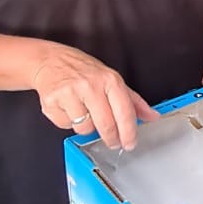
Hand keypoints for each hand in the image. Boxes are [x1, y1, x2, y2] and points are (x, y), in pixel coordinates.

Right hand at [31, 43, 156, 149]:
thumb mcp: (111, 79)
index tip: (130, 143)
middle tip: (113, 141)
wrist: (49, 60)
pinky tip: (68, 108)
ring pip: (85, 128)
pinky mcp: (52, 101)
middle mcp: (90, 85)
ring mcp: (70, 93)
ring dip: (86, 126)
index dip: (129, 132)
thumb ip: (132, 100)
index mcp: (109, 79)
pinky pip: (66, 125)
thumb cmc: (82, 70)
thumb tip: (152, 115)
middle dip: (111, 138)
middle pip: (106, 125)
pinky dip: (68, 121)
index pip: (124, 112)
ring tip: (83, 112)